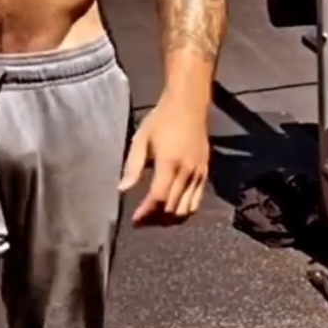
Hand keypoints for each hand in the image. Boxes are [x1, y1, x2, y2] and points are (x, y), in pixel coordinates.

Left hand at [118, 95, 208, 225]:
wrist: (188, 106)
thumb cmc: (161, 120)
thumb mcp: (141, 139)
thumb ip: (133, 166)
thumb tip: (122, 189)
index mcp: (169, 162)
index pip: (158, 197)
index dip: (146, 213)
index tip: (134, 220)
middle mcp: (186, 172)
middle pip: (172, 208)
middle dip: (155, 220)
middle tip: (141, 222)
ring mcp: (198, 175)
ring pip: (186, 210)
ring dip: (170, 219)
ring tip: (155, 219)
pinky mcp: (205, 174)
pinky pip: (196, 202)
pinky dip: (184, 211)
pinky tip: (171, 210)